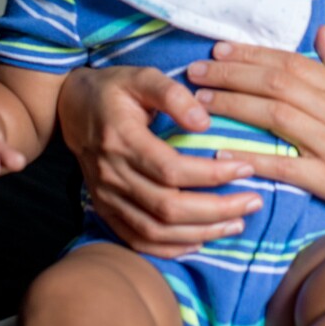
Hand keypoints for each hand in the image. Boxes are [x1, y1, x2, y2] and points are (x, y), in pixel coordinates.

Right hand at [57, 67, 265, 255]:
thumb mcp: (142, 76)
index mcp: (121, 141)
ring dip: (200, 233)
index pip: (171, 170)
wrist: (70, 107)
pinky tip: (201, 242)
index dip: (211, 174)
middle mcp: (112, 175)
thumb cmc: (113, 89)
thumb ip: (172, 95)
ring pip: (156, 230)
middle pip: (167, 208)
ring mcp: (107, 197)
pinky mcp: (107, 210)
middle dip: (216, 210)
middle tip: (254, 200)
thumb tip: (204, 122)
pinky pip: (138, 240)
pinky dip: (171, 248)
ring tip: (237, 223)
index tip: (246, 167)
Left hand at [186, 27, 324, 228]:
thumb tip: (319, 35)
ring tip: (200, 102)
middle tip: (195, 70)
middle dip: (232, 73)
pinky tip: (223, 153)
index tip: (218, 50)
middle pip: (276, 82)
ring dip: (235, 105)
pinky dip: (253, 156)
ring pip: (276, 114)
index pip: (290, 62)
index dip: (251, 54)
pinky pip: (287, 164)